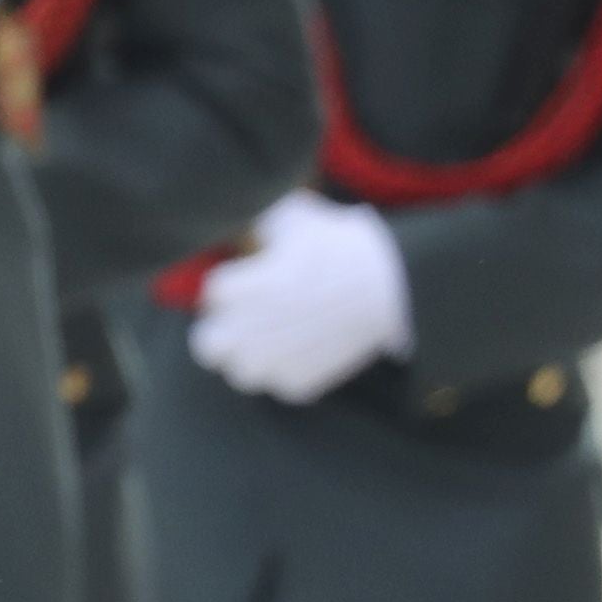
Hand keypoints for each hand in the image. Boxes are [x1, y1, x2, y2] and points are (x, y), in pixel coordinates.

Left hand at [185, 192, 412, 402]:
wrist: (395, 285)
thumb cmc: (341, 246)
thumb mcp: (293, 216)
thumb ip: (255, 226)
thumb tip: (238, 234)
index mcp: (247, 288)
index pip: (212, 293)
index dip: (228, 282)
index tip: (246, 277)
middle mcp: (253, 331)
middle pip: (206, 345)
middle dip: (219, 328)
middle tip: (241, 316)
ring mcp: (277, 362)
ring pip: (239, 371)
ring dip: (247, 354)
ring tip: (268, 336)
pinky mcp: (302, 384)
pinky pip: (277, 385)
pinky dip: (284, 370)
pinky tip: (299, 348)